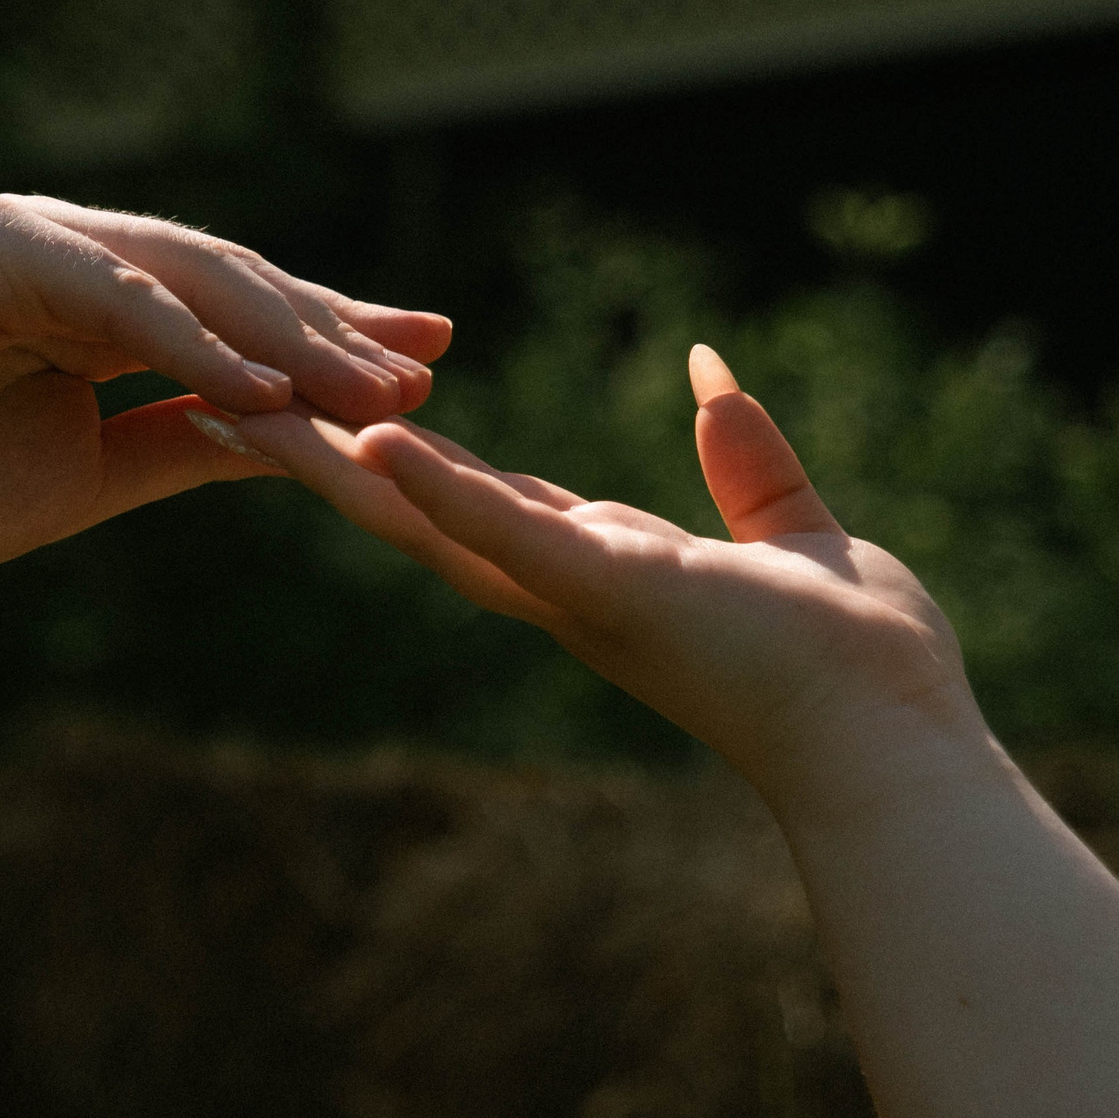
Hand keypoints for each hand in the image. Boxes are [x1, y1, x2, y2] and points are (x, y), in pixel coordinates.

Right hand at [0, 194, 452, 587]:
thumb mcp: (90, 473)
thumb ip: (184, 440)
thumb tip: (296, 436)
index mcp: (84, 297)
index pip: (227, 306)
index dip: (326, 333)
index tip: (426, 361)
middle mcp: (62, 251)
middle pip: (223, 279)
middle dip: (328, 326)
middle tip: (428, 363)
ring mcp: (23, 237)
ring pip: (181, 276)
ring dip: (279, 333)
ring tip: (369, 385)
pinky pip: (109, 293)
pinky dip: (188, 339)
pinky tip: (262, 385)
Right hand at [238, 345, 982, 813]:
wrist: (899, 748)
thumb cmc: (863, 668)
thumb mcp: (794, 532)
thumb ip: (746, 460)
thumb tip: (709, 369)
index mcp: (597, 568)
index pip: (471, 499)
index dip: (391, 454)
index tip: (321, 412)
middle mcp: (562, 586)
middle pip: (411, 509)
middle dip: (316, 457)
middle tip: (219, 404)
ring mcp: (574, 590)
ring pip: (425, 518)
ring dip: (331, 463)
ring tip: (243, 405)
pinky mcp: (609, 587)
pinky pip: (505, 532)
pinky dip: (435, 487)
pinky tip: (369, 441)